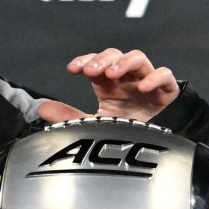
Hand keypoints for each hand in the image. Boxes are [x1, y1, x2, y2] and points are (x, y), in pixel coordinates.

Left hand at [37, 47, 181, 123]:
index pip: (96, 62)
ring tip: (113, 74)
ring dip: (124, 62)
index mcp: (109, 85)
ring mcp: (148, 83)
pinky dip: (155, 77)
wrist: (153, 153)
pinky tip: (143, 88)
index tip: (73, 69)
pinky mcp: (167, 91)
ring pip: (138, 58)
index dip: (86, 60)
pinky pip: (165, 75)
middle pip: (116, 55)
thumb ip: (68, 117)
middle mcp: (127, 80)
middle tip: (91, 71)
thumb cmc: (126, 135)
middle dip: (102, 59)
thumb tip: (41, 107)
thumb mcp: (93, 126)